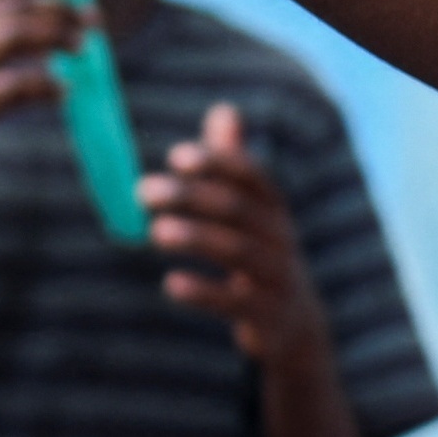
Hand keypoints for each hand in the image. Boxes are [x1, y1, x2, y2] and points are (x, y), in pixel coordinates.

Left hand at [140, 107, 326, 364]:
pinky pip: (237, 302)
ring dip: (196, 237)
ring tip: (156, 231)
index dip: (217, 163)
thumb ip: (234, 164)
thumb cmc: (259, 256)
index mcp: (273, 209)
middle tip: (143, 190)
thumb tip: (224, 109)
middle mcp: (280, 238)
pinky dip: (205, 292)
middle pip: (238, 209)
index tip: (177, 156)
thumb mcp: (252, 212)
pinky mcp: (268, 317)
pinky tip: (172, 283)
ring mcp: (278, 278)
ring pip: (238, 251)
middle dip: (191, 196)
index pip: (250, 176)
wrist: (294, 326)